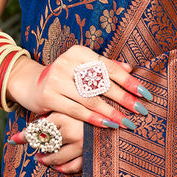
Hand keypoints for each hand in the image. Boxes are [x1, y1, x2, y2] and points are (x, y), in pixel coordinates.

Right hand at [7, 44, 152, 130]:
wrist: (32, 84)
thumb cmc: (65, 77)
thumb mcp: (83, 68)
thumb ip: (105, 67)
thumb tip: (130, 68)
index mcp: (79, 52)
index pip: (109, 68)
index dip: (129, 81)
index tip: (145, 94)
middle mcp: (67, 62)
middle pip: (102, 83)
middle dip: (124, 99)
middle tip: (141, 111)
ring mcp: (56, 79)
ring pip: (91, 99)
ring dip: (112, 112)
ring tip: (127, 122)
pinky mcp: (49, 96)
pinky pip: (77, 110)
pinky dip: (95, 119)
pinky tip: (108, 125)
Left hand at [10, 111, 84, 173]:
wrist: (121, 115)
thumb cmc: (88, 109)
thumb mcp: (70, 106)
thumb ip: (56, 112)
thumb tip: (38, 121)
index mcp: (64, 115)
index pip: (38, 129)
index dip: (24, 135)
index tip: (13, 140)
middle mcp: (71, 131)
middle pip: (45, 143)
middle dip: (36, 146)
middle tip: (32, 145)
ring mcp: (81, 144)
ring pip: (56, 157)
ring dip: (46, 160)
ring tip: (39, 158)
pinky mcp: (89, 154)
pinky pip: (72, 166)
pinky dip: (63, 168)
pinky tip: (56, 167)